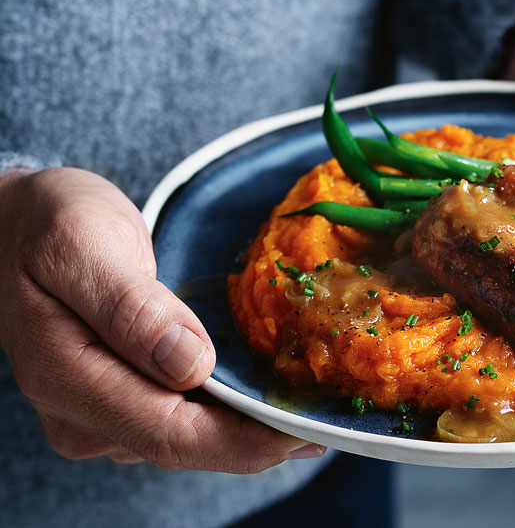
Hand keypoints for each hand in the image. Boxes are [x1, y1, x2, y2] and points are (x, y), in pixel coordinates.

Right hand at [0, 168, 323, 471]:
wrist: (16, 223)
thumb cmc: (49, 223)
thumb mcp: (82, 244)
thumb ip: (131, 307)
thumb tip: (190, 364)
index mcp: (69, 378)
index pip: (171, 434)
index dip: (244, 440)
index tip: (304, 427)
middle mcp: (82, 415)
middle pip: (186, 447)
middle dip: (260, 441)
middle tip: (327, 420)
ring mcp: (99, 415)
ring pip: (188, 439)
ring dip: (249, 430)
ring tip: (309, 408)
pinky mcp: (119, 402)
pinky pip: (183, 420)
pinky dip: (230, 416)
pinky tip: (271, 400)